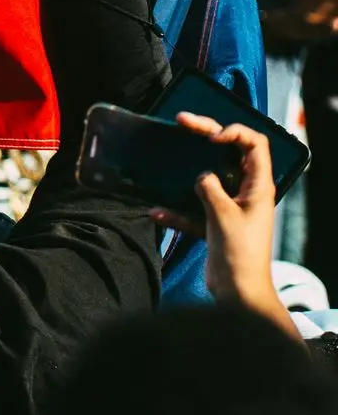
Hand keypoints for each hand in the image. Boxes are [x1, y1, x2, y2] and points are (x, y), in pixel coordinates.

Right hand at [153, 114, 290, 329]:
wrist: (238, 292)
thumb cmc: (240, 253)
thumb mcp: (224, 215)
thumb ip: (211, 188)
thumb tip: (202, 176)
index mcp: (258, 186)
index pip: (254, 144)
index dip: (234, 132)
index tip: (211, 137)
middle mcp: (246, 192)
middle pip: (228, 154)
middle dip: (205, 136)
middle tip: (182, 122)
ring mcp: (229, 207)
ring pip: (208, 180)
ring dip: (186, 173)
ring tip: (165, 156)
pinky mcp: (214, 224)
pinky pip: (193, 209)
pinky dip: (176, 210)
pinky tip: (157, 213)